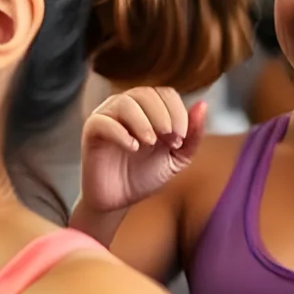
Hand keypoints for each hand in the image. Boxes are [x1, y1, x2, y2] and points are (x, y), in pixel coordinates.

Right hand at [78, 87, 205, 215]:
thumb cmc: (145, 176)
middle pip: (145, 93)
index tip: (180, 140)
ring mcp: (107, 118)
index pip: (166, 94)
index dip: (178, 113)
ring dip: (142, 122)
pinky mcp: (91, 132)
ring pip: (124, 102)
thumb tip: (202, 105)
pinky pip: (102, 121)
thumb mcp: (177, 158)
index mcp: (149, 110)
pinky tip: (132, 147)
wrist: (119, 200)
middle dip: (163, 116)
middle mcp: (127, 109)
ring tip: (149, 143)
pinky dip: (120, 133)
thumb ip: (192, 135)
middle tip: (169, 141)